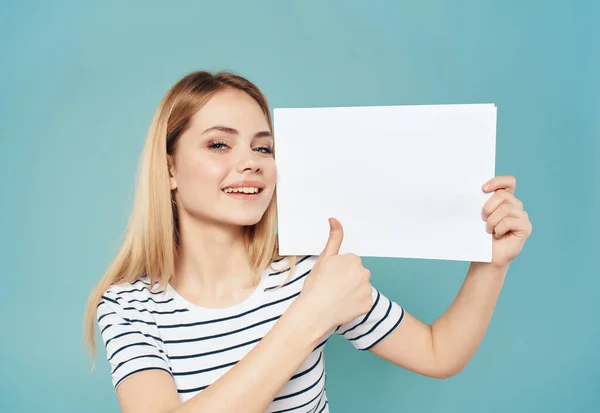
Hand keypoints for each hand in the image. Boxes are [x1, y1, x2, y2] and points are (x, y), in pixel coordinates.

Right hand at [296, 218, 372, 334]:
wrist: (314, 312)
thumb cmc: (316, 285)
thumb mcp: (324, 258)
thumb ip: (333, 238)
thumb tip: (334, 219)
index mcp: (354, 260)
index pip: (349, 263)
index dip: (338, 270)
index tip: (330, 277)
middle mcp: (364, 273)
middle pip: (357, 274)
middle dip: (347, 279)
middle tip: (332, 288)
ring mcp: (367, 290)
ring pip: (361, 288)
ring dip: (352, 292)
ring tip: (336, 298)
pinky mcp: (368, 304)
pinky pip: (363, 302)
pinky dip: (355, 304)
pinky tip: (343, 306)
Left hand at [481, 175, 532, 269]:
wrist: (486, 256)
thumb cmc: (481, 235)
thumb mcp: (479, 215)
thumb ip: (482, 202)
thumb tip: (478, 191)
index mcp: (505, 199)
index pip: (508, 182)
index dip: (497, 181)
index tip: (483, 189)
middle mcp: (516, 205)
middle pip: (503, 195)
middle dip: (488, 207)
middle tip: (483, 219)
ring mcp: (522, 216)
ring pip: (505, 209)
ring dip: (492, 221)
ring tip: (489, 230)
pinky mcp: (526, 227)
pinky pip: (509, 221)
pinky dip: (499, 229)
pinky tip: (498, 235)